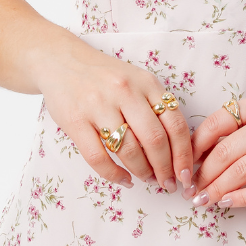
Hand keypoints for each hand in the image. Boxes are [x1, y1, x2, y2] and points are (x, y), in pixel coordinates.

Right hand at [34, 31, 193, 192]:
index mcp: (146, 82)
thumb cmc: (104, 77)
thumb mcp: (136, 81)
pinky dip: (114, 175)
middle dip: (165, 169)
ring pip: (128, 151)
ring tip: (147, 180)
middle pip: (155, 140)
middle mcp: (125, 92)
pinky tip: (124, 180)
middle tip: (167, 184)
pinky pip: (98, 157)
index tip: (185, 174)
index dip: (184, 154)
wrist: (60, 61)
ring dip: (142, 173)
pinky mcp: (75, 121)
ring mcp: (98, 106)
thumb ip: (156, 106)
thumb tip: (177, 149)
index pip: (175, 124)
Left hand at [186, 94, 245, 207]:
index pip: (217, 122)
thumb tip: (196, 159)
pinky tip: (227, 203)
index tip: (185, 164)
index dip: (196, 147)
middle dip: (203, 174)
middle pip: (225, 151)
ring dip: (217, 189)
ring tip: (203, 200)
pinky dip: (240, 198)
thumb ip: (236, 131)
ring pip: (241, 171)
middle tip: (191, 189)